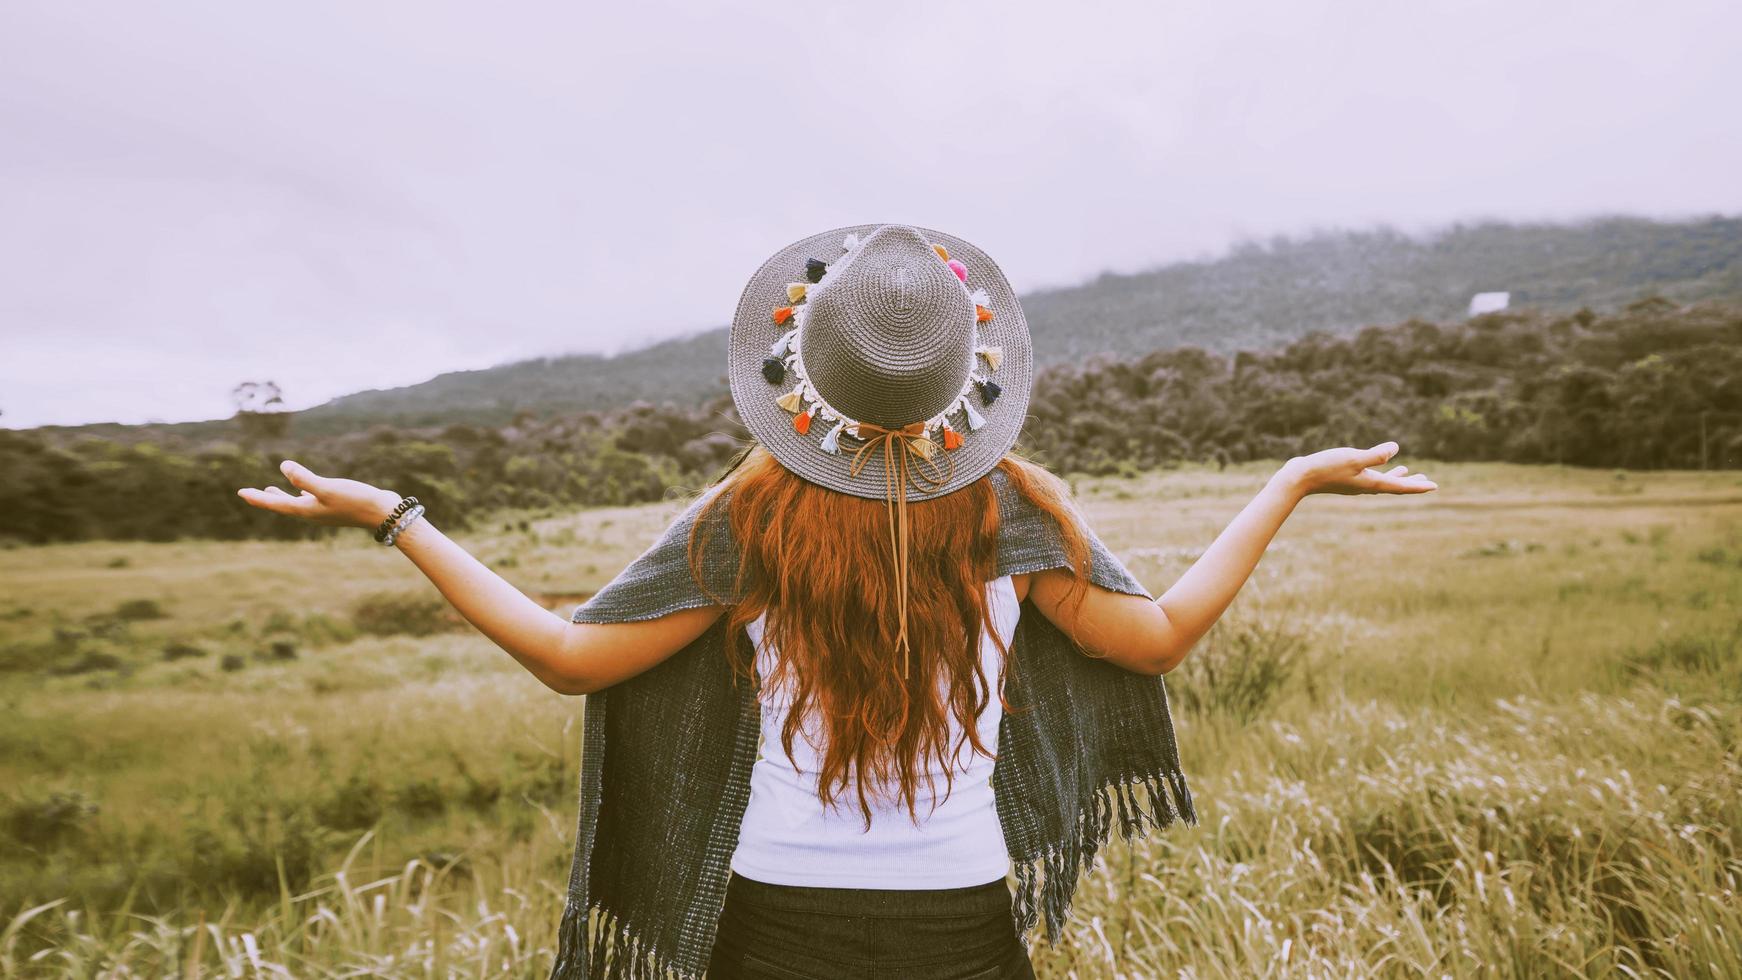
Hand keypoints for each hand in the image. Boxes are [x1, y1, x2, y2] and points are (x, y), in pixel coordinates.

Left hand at [236, 460, 402, 529]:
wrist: (384, 514)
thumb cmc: (356, 501)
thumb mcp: (328, 488)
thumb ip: (304, 479)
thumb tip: (283, 467)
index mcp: (307, 511)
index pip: (276, 504)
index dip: (257, 498)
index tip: (241, 492)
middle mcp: (312, 513)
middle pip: (282, 505)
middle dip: (265, 499)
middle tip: (248, 494)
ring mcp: (324, 510)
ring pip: (296, 503)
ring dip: (281, 496)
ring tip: (270, 490)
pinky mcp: (335, 505)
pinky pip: (311, 499)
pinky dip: (301, 493)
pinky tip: (303, 490)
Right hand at [1277, 441, 1437, 496]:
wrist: (1299, 478)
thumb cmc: (1326, 468)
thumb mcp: (1353, 458)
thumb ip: (1375, 455)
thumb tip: (1395, 449)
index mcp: (1370, 483)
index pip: (1400, 487)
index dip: (1418, 485)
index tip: (1434, 486)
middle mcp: (1364, 485)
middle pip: (1393, 486)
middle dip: (1410, 483)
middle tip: (1427, 481)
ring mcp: (1354, 482)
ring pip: (1381, 480)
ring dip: (1395, 477)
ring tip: (1406, 470)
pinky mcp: (1344, 478)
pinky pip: (1368, 476)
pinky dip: (1378, 471)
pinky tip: (1373, 465)